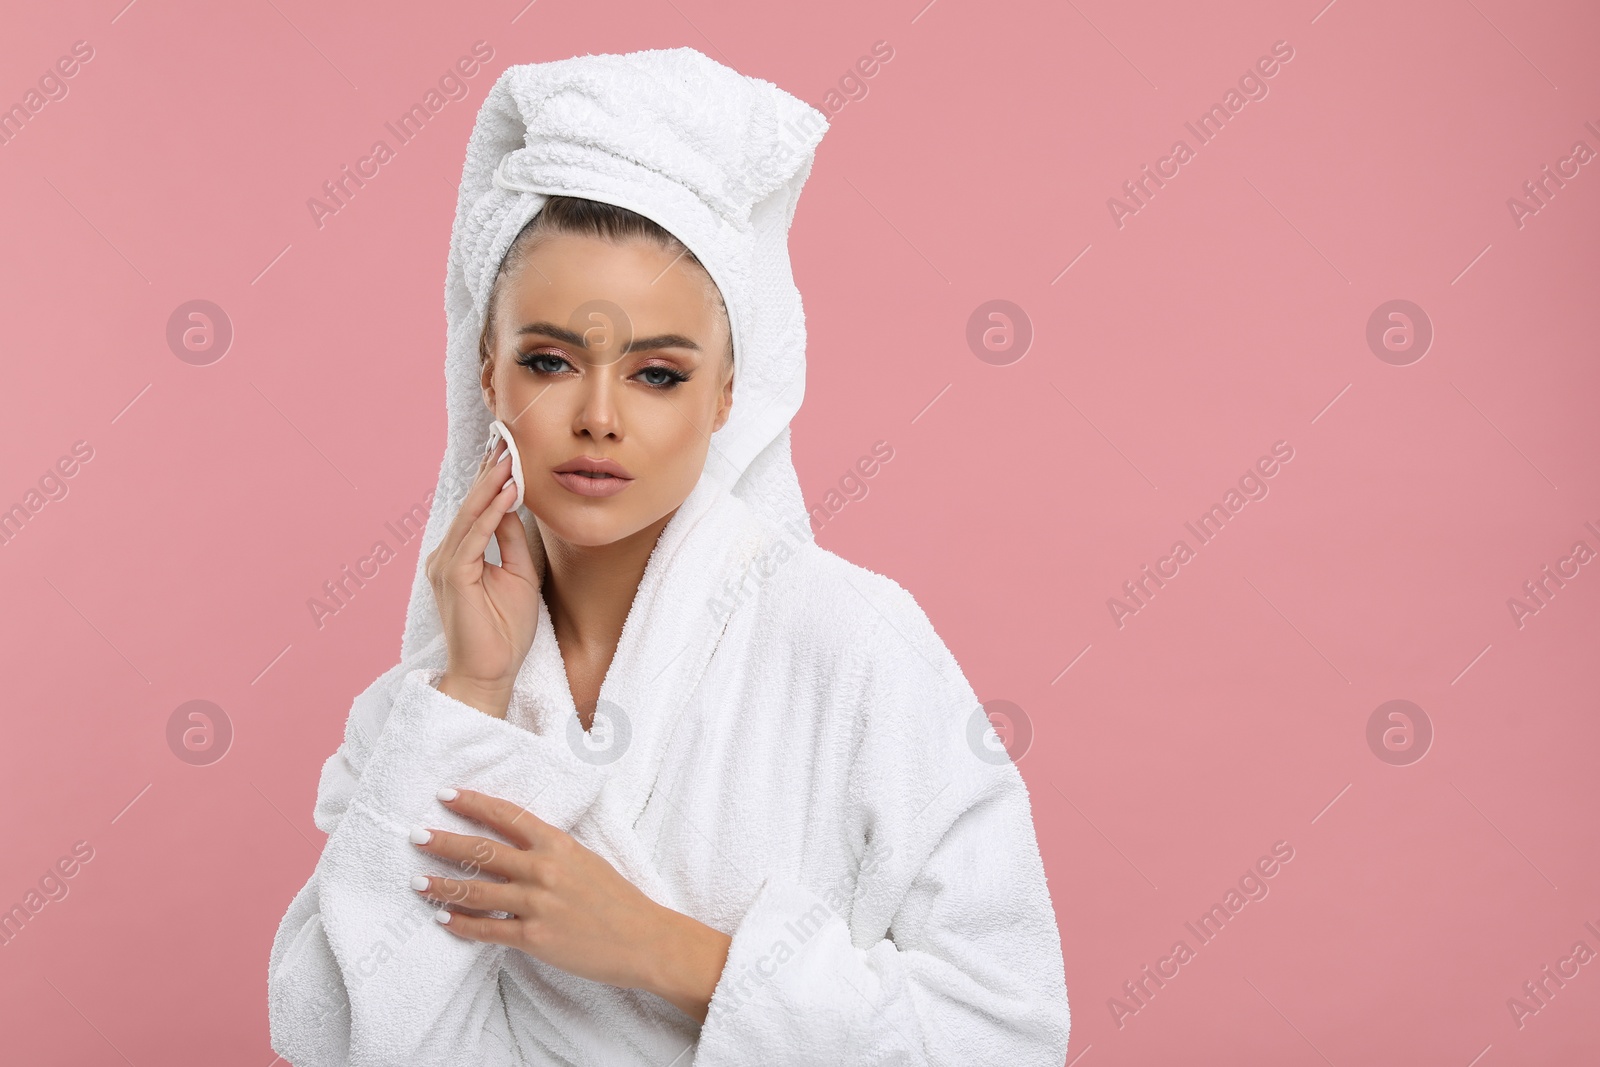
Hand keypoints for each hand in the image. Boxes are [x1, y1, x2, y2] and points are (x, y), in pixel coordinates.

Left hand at [409, 788, 732, 1021]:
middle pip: (483, 850)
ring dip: (443, 884)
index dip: (474, 804)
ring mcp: (539, 904)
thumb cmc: (619, 900)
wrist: (646, 940)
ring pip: (477, 891)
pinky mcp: (536, 937)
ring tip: (417, 881)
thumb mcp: (587, 860)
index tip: (446, 795)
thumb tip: (516, 844)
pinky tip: (443, 919)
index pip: (508, 816)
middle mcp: (545, 869)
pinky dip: (462, 924)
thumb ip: (552, 850)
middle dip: (444, 841)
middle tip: (415, 834)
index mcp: (559, 844)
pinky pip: (488, 930)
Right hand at [424, 440, 538, 717]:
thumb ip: (512, 540)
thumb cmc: (503, 633)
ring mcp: (446, 565)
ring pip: (471, 515)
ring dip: (492, 484)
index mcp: (460, 555)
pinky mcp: (454, 577)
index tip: (510, 449)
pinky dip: (492, 512)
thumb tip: (516, 506)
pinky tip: (507, 492)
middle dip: (491, 471)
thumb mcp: (518, 575)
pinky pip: (475, 537)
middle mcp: (446, 555)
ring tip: (510, 455)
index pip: (478, 509)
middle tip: (508, 437)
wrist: (489, 675)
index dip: (493, 479)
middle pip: (472, 505)